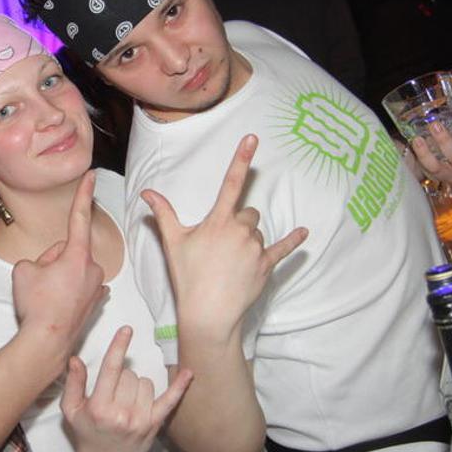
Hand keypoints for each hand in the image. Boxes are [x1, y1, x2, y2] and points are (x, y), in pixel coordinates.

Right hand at [13, 171, 106, 358]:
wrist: (46, 342)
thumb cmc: (35, 304)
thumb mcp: (25, 269)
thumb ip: (42, 256)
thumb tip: (53, 262)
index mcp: (77, 255)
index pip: (79, 216)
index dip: (84, 193)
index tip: (92, 175)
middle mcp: (93, 268)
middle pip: (69, 250)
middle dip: (55, 260)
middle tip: (41, 281)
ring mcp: (97, 287)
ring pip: (74, 270)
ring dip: (61, 277)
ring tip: (48, 296)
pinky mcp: (97, 303)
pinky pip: (79, 287)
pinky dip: (68, 292)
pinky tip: (59, 304)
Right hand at [62, 326, 191, 451]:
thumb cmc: (88, 434)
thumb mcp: (71, 410)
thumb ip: (73, 383)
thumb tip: (75, 360)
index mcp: (100, 407)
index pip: (111, 369)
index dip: (119, 346)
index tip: (126, 330)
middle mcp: (121, 414)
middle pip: (129, 374)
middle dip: (121, 376)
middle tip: (112, 391)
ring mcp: (140, 420)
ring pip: (145, 382)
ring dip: (137, 384)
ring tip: (126, 398)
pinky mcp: (154, 424)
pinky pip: (170, 400)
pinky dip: (179, 386)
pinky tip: (188, 373)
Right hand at [140, 134, 307, 339]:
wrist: (208, 313)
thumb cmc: (188, 277)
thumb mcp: (173, 242)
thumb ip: (163, 213)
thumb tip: (147, 193)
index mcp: (217, 221)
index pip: (231, 183)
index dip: (241, 158)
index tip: (252, 138)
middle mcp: (240, 230)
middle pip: (247, 213)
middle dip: (238, 222)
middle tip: (221, 244)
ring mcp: (256, 248)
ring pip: (258, 232)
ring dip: (249, 239)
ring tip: (232, 261)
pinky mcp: (267, 265)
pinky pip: (283, 248)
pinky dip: (293, 241)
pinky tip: (304, 233)